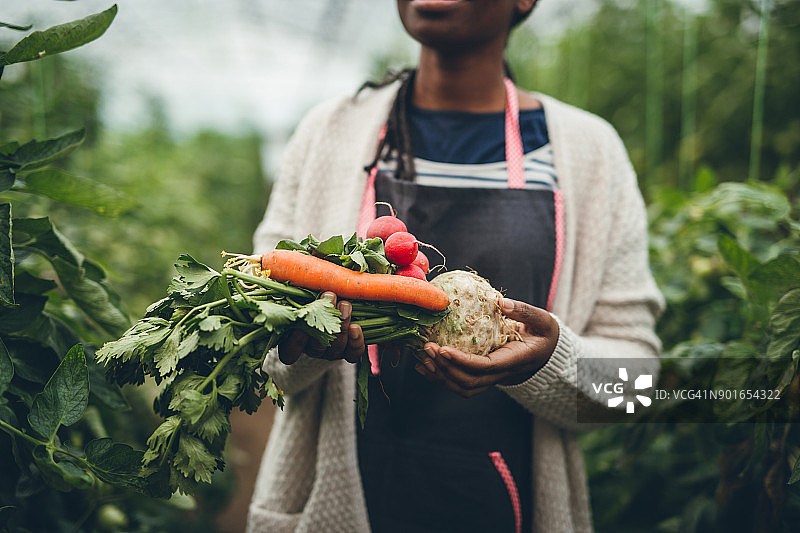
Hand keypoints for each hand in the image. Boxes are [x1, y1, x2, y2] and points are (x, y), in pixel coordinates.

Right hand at [278, 292, 364, 364]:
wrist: (333, 304)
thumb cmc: (309, 295)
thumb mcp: (298, 291)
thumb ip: (294, 287)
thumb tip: (279, 272)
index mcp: (293, 341)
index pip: (290, 352)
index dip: (295, 341)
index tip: (301, 318)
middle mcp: (312, 349)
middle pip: (316, 346)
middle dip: (324, 320)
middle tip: (329, 295)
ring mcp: (331, 352)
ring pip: (336, 347)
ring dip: (341, 324)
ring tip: (345, 303)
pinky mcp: (348, 351)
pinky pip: (353, 353)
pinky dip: (356, 341)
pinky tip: (356, 327)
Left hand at [416, 298, 558, 396]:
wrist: (547, 353)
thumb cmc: (543, 333)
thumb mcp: (541, 320)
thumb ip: (523, 311)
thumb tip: (500, 301)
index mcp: (514, 360)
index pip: (484, 367)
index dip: (462, 361)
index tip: (442, 348)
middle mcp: (501, 374)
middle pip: (469, 382)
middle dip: (445, 368)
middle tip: (428, 348)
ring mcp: (491, 378)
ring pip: (463, 387)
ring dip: (440, 376)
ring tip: (422, 357)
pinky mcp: (482, 377)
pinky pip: (460, 383)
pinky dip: (440, 377)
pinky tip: (423, 365)